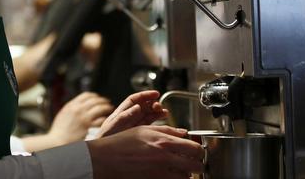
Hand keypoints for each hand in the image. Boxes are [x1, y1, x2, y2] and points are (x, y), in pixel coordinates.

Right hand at [46, 92, 113, 145]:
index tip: (98, 98)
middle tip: (107, 102)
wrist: (57, 141)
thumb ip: (72, 108)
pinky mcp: (88, 126)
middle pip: (95, 100)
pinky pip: (100, 120)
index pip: (86, 95)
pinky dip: (104, 118)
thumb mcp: (63, 114)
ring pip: (100, 108)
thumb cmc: (59, 130)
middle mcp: (78, 109)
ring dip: (107, 107)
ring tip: (110, 109)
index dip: (94, 96)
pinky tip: (106, 120)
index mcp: (71, 105)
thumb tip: (82, 105)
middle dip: (103, 100)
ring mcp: (83, 117)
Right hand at [87, 125, 203, 178]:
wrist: (105, 160)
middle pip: (196, 166)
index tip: (197, 151)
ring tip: (179, 169)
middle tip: (192, 163)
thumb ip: (166, 130)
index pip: (195, 148)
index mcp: (163, 141)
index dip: (199, 150)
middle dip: (197, 165)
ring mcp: (161, 173)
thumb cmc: (120, 144)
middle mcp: (165, 158)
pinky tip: (168, 175)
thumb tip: (183, 133)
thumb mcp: (143, 130)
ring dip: (186, 174)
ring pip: (187, 177)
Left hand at [96, 90, 167, 137]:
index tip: (155, 94)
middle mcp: (129, 117)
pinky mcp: (140, 132)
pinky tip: (163, 118)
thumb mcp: (113, 125)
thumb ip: (125, 116)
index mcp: (122, 112)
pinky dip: (157, 119)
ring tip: (164, 112)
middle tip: (159, 106)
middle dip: (152, 104)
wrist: (104, 153)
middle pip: (143, 106)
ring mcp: (135, 124)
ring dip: (156, 111)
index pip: (134, 99)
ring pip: (148, 114)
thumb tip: (137, 107)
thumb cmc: (106, 138)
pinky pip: (150, 123)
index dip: (145, 95)